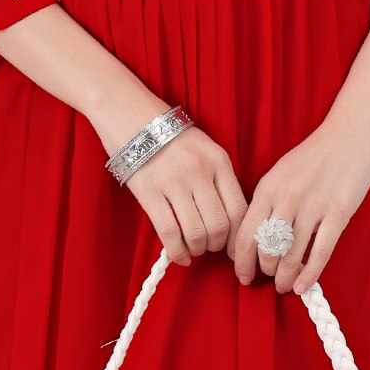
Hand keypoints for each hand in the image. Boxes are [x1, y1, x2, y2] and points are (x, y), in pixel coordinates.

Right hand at [123, 123, 249, 267]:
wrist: (129, 114)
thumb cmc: (169, 135)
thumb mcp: (204, 147)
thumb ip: (218, 178)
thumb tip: (229, 219)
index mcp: (219, 161)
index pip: (239, 209)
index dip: (239, 236)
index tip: (234, 248)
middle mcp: (200, 172)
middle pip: (219, 225)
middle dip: (217, 245)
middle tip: (211, 247)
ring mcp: (174, 182)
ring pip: (196, 232)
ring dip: (198, 249)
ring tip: (194, 249)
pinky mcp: (149, 192)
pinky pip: (169, 232)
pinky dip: (177, 252)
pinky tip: (179, 256)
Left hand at [230, 112, 369, 293]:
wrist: (350, 133)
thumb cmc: (315, 154)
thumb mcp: (280, 172)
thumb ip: (268, 201)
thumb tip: (258, 237)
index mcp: (267, 188)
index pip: (245, 234)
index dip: (241, 261)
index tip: (243, 276)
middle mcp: (286, 199)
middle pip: (266, 248)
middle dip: (265, 270)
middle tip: (269, 279)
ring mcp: (313, 207)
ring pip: (291, 255)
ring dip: (285, 277)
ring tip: (283, 286)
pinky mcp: (338, 213)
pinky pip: (319, 253)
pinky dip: (309, 274)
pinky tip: (302, 286)